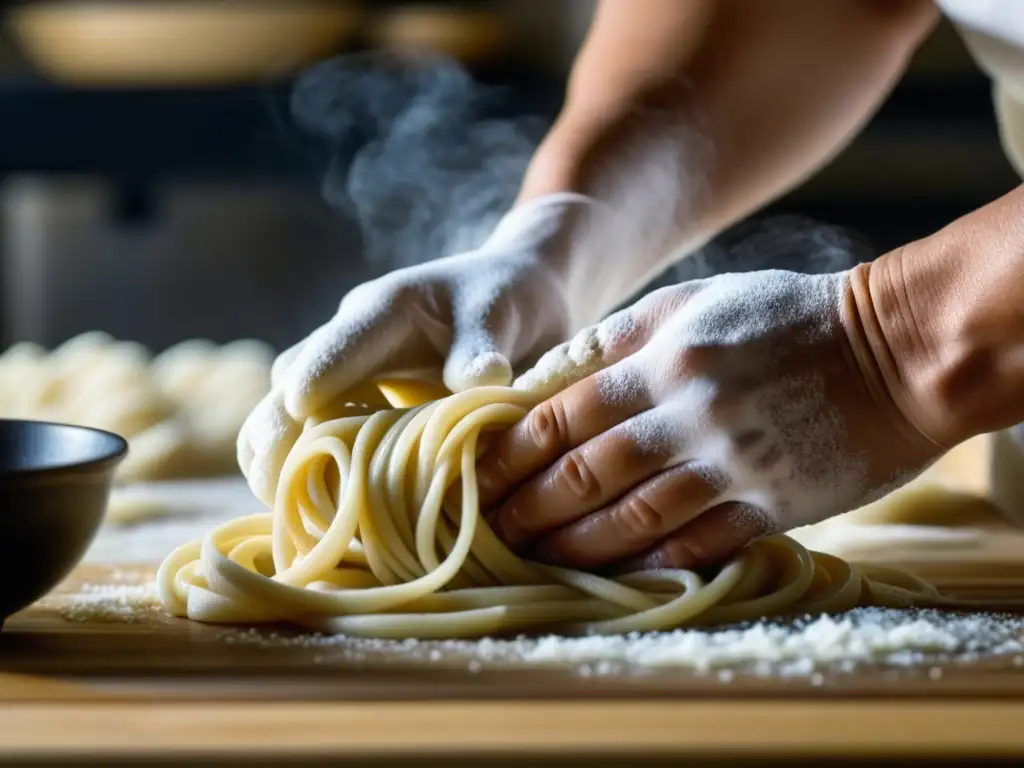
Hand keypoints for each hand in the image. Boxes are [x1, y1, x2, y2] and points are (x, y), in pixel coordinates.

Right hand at [237, 195, 594, 505]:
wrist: (510, 297)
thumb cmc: (507, 300)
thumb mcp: (503, 314)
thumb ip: (483, 348)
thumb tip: (477, 381)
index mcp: (383, 312)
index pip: (339, 344)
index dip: (317, 376)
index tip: (299, 408)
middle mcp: (348, 344)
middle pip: (286, 387)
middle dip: (276, 438)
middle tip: (279, 491)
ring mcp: (344, 377)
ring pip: (284, 417)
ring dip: (281, 463)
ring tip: (292, 517)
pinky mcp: (351, 407)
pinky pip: (312, 441)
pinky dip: (309, 477)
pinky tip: (322, 518)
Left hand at [476, 269, 941, 571]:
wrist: (895, 351)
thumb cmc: (785, 317)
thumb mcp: (695, 301)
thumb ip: (619, 337)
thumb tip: (548, 376)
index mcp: (663, 359)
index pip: (562, 414)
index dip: (511, 452)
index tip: (476, 476)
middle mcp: (688, 413)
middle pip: (584, 472)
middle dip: (526, 506)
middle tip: (488, 528)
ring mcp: (730, 465)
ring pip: (631, 518)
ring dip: (573, 545)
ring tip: (532, 559)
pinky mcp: (770, 505)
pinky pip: (695, 545)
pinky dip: (647, 564)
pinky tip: (609, 577)